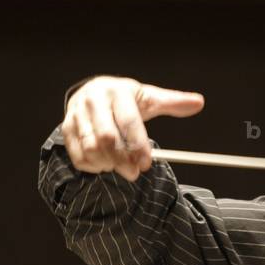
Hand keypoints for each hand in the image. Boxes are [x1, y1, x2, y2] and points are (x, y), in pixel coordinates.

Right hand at [62, 75, 204, 181]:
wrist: (93, 91)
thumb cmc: (125, 98)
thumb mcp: (148, 97)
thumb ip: (172, 102)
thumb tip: (199, 103)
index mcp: (117, 92)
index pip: (128, 121)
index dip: (138, 146)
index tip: (147, 164)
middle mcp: (93, 101)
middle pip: (107, 138)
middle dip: (122, 160)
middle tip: (134, 173)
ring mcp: (76, 114)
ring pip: (91, 148)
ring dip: (107, 164)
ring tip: (119, 167)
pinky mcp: (66, 127)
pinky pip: (77, 154)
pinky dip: (92, 166)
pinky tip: (104, 166)